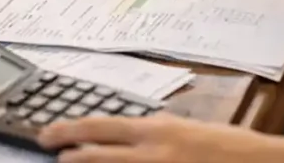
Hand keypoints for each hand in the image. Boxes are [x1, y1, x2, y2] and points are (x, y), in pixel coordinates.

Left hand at [37, 113, 283, 162]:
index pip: (101, 127)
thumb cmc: (235, 150)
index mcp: (159, 131)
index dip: (69, 130)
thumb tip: (134, 135)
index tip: (48, 134)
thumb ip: (161, 133)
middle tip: (50, 151)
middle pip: (96, 155)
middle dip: (69, 154)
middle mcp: (155, 154)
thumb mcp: (193, 131)